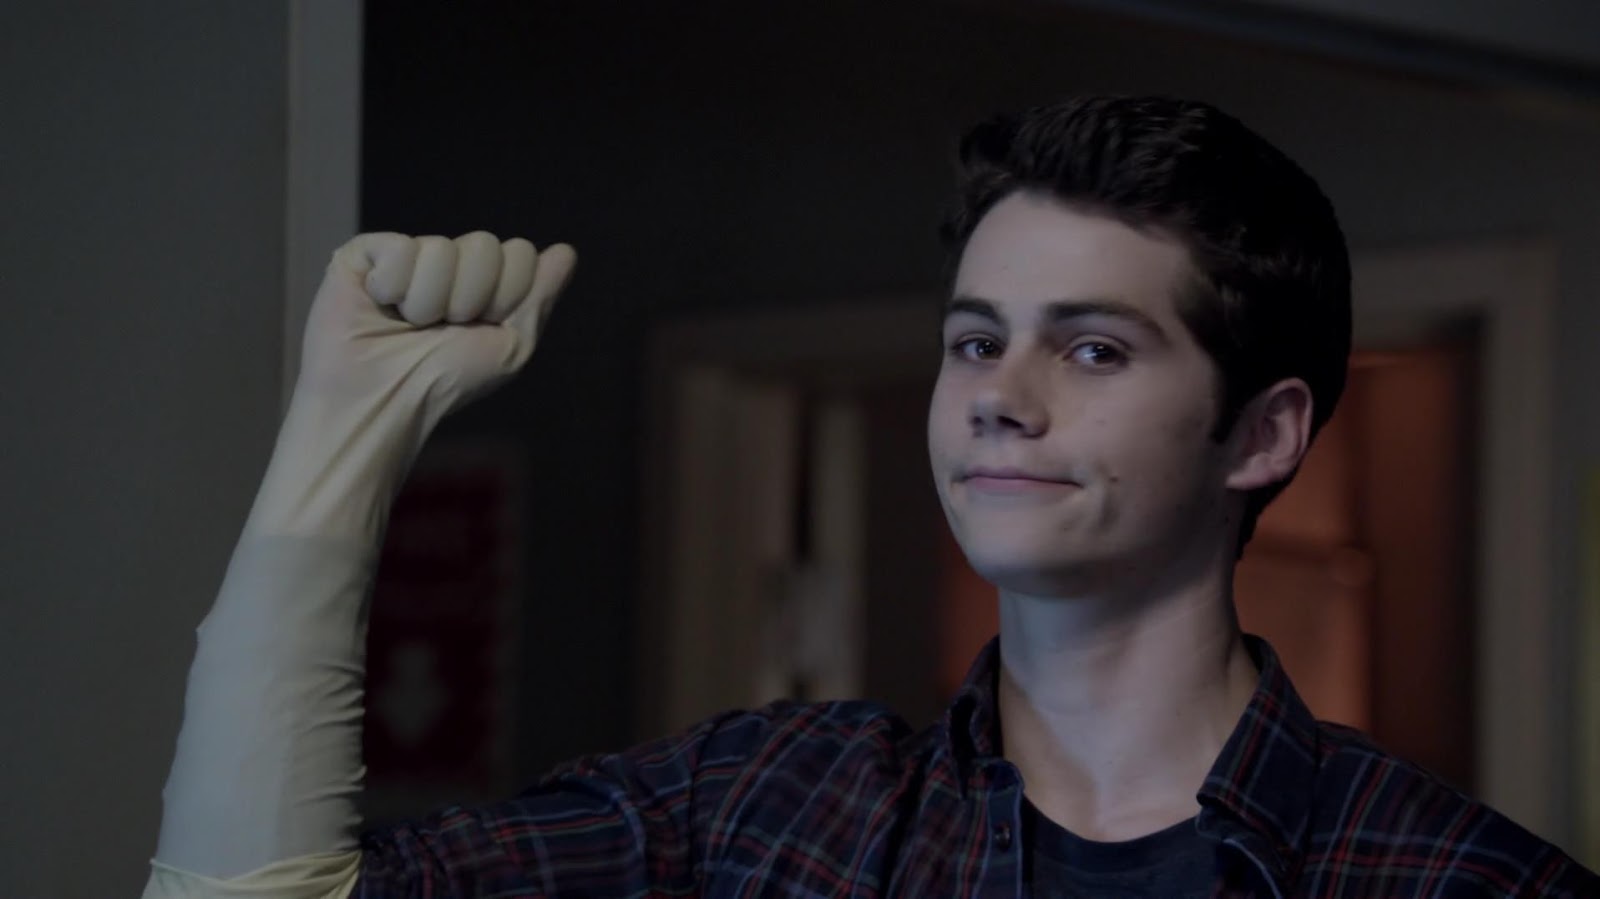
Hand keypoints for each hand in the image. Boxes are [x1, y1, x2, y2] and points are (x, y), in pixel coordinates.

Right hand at [294, 231, 576, 430]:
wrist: (385, 399)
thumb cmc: (446, 381)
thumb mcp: (510, 347)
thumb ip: (539, 298)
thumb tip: (566, 251)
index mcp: (486, 280)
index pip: (520, 253)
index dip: (506, 296)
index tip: (481, 327)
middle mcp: (450, 262)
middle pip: (485, 244)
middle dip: (470, 297)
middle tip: (442, 328)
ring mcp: (408, 254)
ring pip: (441, 248)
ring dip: (429, 301)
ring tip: (407, 324)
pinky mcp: (365, 254)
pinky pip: (400, 248)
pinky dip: (394, 288)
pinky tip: (379, 306)